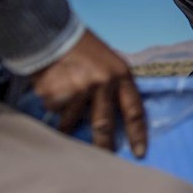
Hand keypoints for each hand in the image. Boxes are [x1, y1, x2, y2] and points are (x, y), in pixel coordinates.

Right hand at [30, 30, 146, 156]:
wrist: (52, 33)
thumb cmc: (86, 50)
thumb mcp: (111, 63)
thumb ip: (117, 86)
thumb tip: (120, 117)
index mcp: (121, 75)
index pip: (134, 111)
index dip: (138, 134)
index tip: (139, 153)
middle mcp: (102, 84)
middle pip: (104, 124)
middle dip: (103, 145)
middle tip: (104, 158)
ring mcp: (78, 89)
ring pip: (72, 120)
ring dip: (67, 120)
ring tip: (65, 102)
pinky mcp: (55, 92)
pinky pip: (54, 110)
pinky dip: (53, 104)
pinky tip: (52, 87)